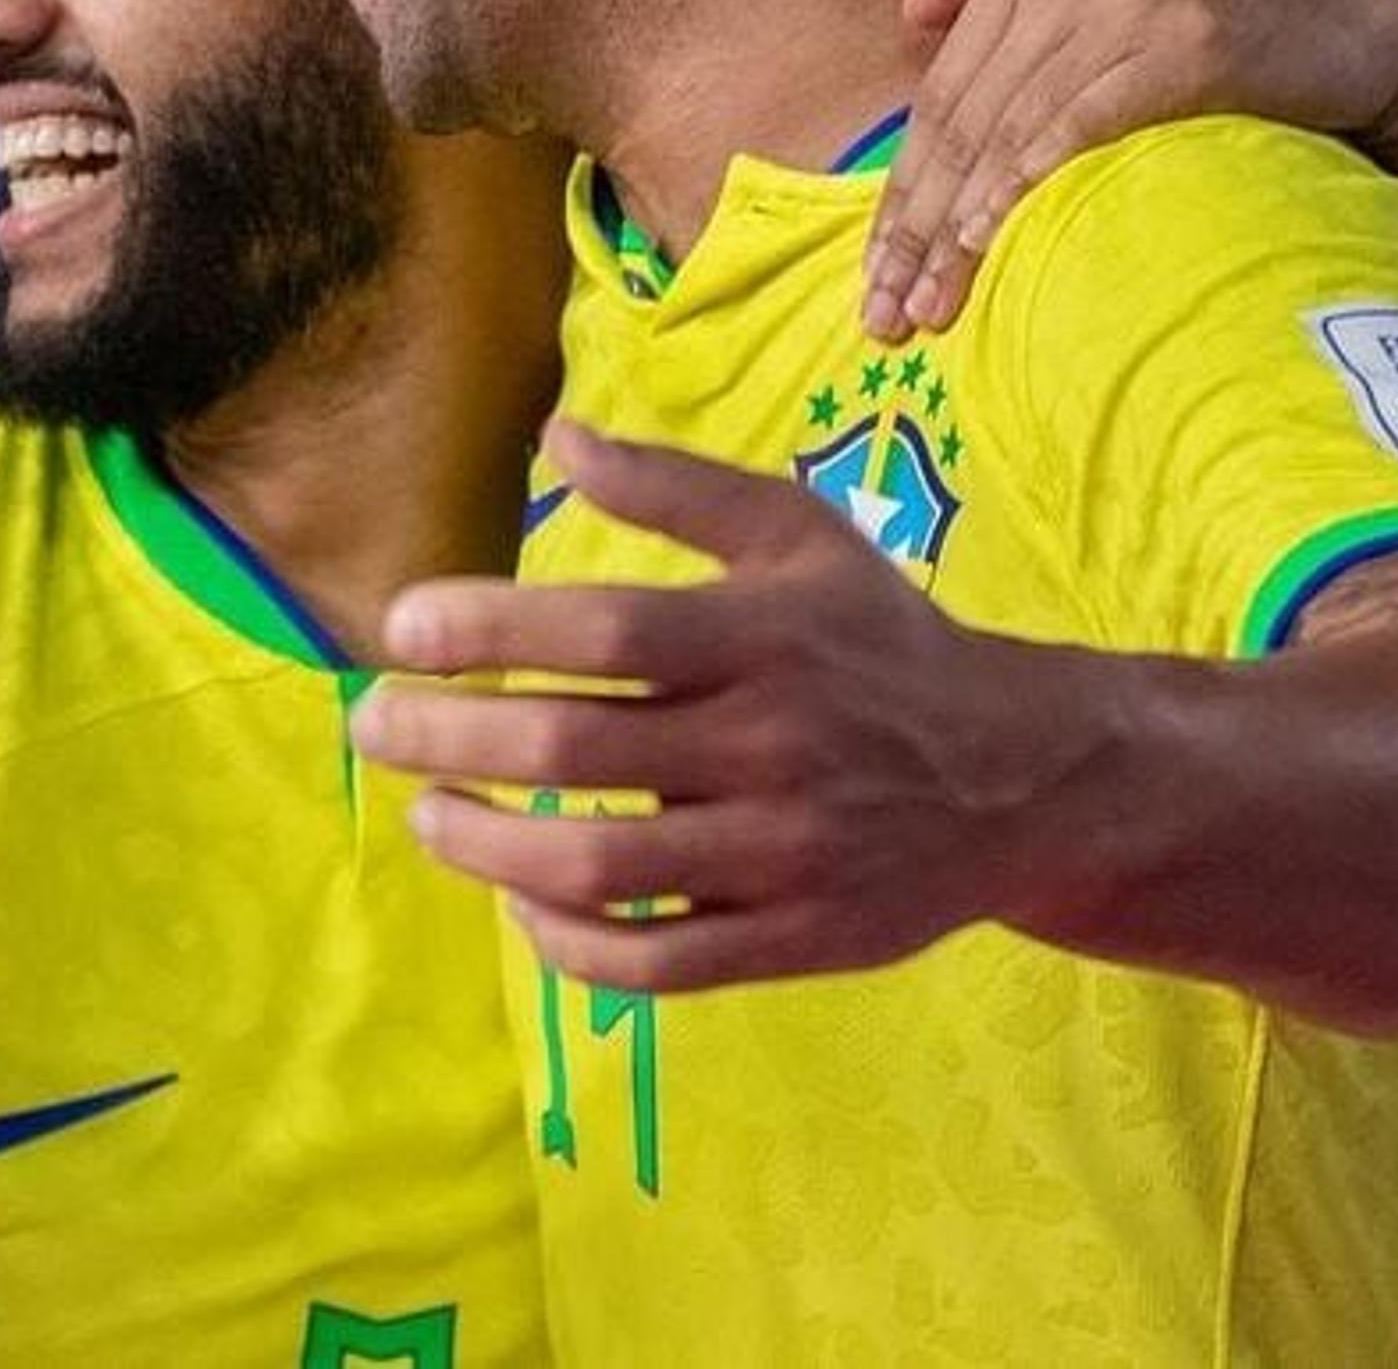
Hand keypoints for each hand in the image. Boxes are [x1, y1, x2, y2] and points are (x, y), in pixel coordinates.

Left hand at [348, 423, 1086, 993]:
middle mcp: (773, 746)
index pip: (603, 629)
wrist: (1024, 777)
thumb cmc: (880, 641)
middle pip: (574, 748)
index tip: (400, 627)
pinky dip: (566, 944)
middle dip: (448, 736)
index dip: (488, 626)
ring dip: (485, 844)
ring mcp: (783, 855)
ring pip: (599, 866)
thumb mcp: (798, 538)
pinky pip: (655, 961)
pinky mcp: (793, 939)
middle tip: (372, 725)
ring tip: (426, 812)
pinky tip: (515, 900)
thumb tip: (558, 435)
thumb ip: (676, 488)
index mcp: (765, 637)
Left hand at [862, 0, 1397, 340]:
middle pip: (963, 121)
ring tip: (929, 311)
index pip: (944, 96)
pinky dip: (1025, 186)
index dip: (902, 191)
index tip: (871, 275)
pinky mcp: (1189, 40)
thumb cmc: (1227, 10)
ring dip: (957, 234)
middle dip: (914, 230)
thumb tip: (911, 8)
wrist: (1366, 7)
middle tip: (883, 317)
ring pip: (1008, 133)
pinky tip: (987, 244)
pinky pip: (1079, 122)